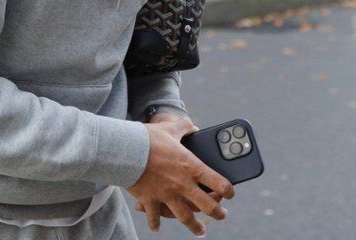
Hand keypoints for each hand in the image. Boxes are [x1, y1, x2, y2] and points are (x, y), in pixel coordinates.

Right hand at [127, 116, 233, 236]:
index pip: (218, 183)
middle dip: (217, 213)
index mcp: (191, 167)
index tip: (230, 193)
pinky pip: (155, 217)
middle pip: (206, 206)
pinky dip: (156, 223)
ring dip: (194, 226)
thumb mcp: (169, 128)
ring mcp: (166, 195)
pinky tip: (157, 228)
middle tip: (221, 216)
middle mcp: (182, 184)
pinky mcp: (150, 200)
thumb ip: (184, 127)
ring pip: (185, 217)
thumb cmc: (149, 138)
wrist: (126, 150)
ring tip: (200, 231)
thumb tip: (193, 126)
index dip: (228, 190)